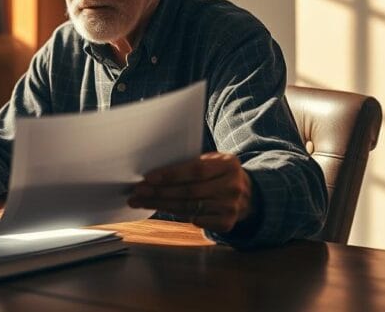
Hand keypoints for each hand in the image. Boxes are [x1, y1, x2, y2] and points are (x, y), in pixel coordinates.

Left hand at [128, 152, 254, 233]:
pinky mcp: (227, 223)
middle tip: (137, 192)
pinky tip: (160, 209)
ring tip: (141, 201)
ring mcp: (231, 207)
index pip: (196, 170)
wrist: (247, 194)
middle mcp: (232, 186)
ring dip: (161, 205)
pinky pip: (196, 220)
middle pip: (189, 191)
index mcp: (228, 164)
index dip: (170, 175)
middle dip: (159, 192)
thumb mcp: (212, 162)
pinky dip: (178, 214)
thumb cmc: (218, 174)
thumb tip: (154, 174)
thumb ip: (190, 165)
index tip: (148, 178)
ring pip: (189, 207)